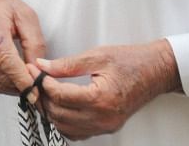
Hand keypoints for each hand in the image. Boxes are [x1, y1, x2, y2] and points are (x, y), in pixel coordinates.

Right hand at [0, 0, 43, 94]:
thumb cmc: (0, 3)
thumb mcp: (26, 16)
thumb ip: (35, 44)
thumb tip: (37, 71)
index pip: (6, 61)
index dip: (22, 80)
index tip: (35, 92)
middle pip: (0, 76)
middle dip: (19, 85)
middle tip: (33, 83)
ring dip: (9, 86)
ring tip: (19, 78)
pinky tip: (4, 74)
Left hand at [36, 39, 180, 138]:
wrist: (156, 71)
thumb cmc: (131, 61)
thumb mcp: (97, 55)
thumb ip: (66, 64)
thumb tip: (42, 66)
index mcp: (101, 98)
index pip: (60, 96)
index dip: (42, 82)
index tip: (33, 70)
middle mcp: (103, 118)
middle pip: (59, 114)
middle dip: (42, 97)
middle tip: (34, 79)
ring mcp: (106, 126)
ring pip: (65, 127)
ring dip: (50, 111)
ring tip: (43, 91)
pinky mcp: (107, 128)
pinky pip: (78, 132)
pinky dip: (63, 122)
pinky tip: (59, 105)